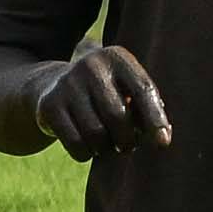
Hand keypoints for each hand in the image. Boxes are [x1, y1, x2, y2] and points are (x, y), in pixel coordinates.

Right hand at [31, 44, 171, 157]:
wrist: (53, 86)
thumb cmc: (106, 94)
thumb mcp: (127, 89)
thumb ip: (147, 108)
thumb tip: (161, 137)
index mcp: (117, 58)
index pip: (143, 89)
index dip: (155, 118)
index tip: (162, 143)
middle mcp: (91, 65)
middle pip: (118, 117)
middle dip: (127, 140)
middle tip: (127, 146)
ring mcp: (67, 84)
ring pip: (96, 134)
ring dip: (106, 149)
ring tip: (108, 145)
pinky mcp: (49, 105)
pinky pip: (76, 143)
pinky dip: (86, 153)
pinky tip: (88, 147)